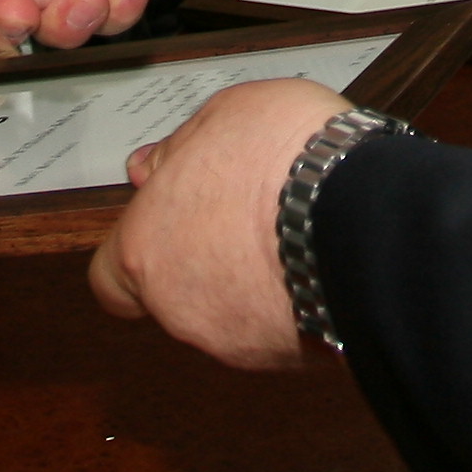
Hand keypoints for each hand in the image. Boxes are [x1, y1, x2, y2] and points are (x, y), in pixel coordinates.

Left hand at [90, 76, 349, 369]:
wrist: (361, 215)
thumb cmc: (286, 159)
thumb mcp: (224, 113)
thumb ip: (177, 148)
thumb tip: (151, 167)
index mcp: (144, 249)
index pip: (110, 278)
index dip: (138, 252)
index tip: (166, 225)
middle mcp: (179, 307)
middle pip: (176, 293)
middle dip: (204, 261)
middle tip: (242, 218)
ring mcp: (234, 340)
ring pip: (230, 314)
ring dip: (250, 283)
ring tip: (292, 233)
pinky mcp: (288, 358)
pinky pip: (280, 328)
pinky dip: (293, 302)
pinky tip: (319, 261)